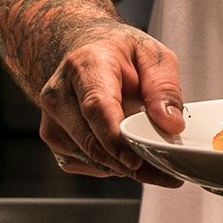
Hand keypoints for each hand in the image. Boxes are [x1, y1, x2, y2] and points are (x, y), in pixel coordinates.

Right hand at [36, 20, 185, 187]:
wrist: (86, 51)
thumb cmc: (119, 53)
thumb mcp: (152, 56)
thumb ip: (164, 87)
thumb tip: (170, 124)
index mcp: (85, 65)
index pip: (96, 107)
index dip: (114, 138)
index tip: (135, 160)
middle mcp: (60, 93)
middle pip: (90, 140)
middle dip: (126, 162)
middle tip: (162, 171)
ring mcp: (52, 119)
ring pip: (89, 157)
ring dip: (122, 166)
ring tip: (149, 157)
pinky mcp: (53, 139)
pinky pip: (84, 163)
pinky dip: (109, 165)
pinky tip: (124, 150)